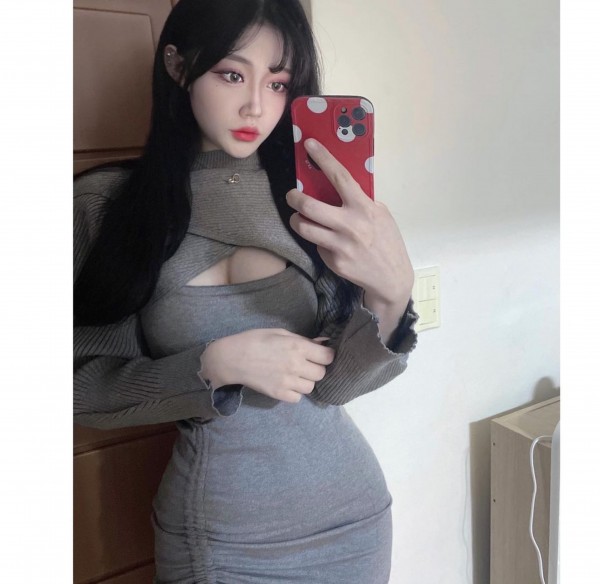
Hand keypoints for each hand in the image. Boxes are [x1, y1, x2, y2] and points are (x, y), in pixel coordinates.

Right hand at [201, 329, 334, 402]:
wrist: (232, 358)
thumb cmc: (255, 340)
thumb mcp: (280, 332)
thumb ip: (303, 340)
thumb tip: (323, 343)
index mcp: (297, 347)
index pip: (328, 356)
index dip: (326, 355)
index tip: (320, 354)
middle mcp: (295, 365)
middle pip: (321, 373)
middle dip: (317, 367)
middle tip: (306, 363)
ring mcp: (287, 382)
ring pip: (311, 387)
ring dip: (306, 381)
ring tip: (295, 374)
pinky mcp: (278, 394)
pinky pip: (297, 398)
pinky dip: (295, 392)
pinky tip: (287, 383)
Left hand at [286, 138, 413, 306]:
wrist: (391, 278)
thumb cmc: (387, 241)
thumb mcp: (381, 215)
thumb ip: (361, 202)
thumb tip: (339, 188)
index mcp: (364, 208)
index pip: (340, 177)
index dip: (324, 158)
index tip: (309, 144)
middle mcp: (350, 225)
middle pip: (309, 206)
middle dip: (294, 198)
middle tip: (291, 195)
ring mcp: (340, 245)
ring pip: (304, 228)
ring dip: (297, 221)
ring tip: (299, 218)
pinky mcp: (333, 261)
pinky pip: (317, 246)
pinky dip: (318, 242)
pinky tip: (328, 244)